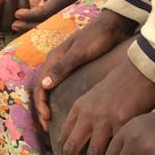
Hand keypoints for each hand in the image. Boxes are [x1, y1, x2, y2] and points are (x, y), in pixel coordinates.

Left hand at [13, 0, 113, 30]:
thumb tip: (45, 1)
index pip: (46, 11)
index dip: (29, 15)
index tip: (16, 15)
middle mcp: (75, 2)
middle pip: (51, 18)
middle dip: (31, 23)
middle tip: (14, 24)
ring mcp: (78, 1)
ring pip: (56, 15)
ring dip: (38, 19)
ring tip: (21, 21)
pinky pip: (62, 8)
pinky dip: (48, 11)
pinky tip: (37, 10)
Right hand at [33, 10, 136, 130]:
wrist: (115, 26)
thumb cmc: (97, 38)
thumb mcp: (80, 53)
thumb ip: (62, 67)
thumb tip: (44, 86)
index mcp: (53, 58)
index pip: (39, 85)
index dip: (40, 104)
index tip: (47, 119)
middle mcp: (56, 63)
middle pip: (42, 89)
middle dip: (42, 109)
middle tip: (46, 127)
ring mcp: (65, 66)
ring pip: (50, 89)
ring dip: (48, 106)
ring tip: (52, 123)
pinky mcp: (76, 69)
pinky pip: (62, 88)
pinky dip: (59, 100)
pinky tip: (67, 111)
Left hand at [59, 59, 154, 154]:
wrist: (142, 69)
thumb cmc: (122, 82)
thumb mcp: (96, 96)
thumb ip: (88, 114)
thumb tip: (86, 137)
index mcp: (79, 108)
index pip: (64, 137)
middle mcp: (87, 114)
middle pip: (71, 149)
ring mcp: (104, 119)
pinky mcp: (122, 123)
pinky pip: (116, 150)